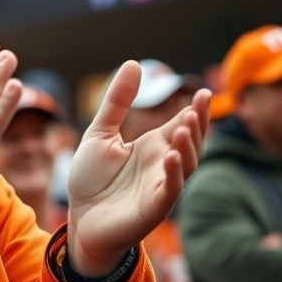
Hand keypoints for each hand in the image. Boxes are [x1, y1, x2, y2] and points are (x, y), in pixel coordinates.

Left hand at [66, 61, 209, 275]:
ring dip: (188, 146)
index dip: (194, 110)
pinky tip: (170, 155)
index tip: (202, 92)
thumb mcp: (100, 133)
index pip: (181, 125)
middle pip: (190, 142)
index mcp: (152, 146)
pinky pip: (169, 190)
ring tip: (186, 125)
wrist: (80, 218)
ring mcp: (160, 186)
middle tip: (200, 103)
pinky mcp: (153, 208)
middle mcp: (162, 164)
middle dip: (198, 124)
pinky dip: (173, 174)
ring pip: (185, 165)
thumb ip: (117, 101)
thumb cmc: (91, 179)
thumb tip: (134, 63)